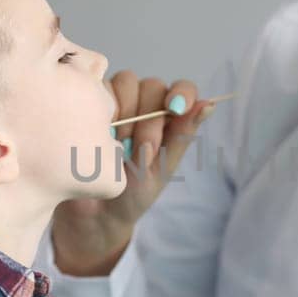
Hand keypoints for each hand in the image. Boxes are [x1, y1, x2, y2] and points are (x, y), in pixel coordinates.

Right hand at [52, 72, 215, 274]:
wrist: (94, 214)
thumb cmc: (133, 193)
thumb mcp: (161, 169)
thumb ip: (181, 136)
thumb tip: (210, 105)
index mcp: (166, 118)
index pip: (182, 89)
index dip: (182, 92)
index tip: (178, 108)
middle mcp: (142, 105)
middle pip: (151, 86)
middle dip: (150, 119)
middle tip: (143, 151)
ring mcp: (114, 104)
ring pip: (124, 82)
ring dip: (125, 114)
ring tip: (117, 148)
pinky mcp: (88, 105)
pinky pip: (97, 90)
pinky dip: (102, 111)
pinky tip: (98, 136)